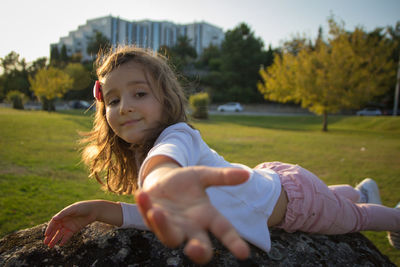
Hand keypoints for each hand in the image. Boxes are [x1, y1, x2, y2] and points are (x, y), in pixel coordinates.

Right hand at [44, 201, 98, 247]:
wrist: (93, 210)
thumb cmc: (82, 207)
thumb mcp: (73, 209)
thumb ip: (63, 214)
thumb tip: (54, 218)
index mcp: (62, 215)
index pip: (53, 223)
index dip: (49, 229)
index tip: (46, 234)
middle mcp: (64, 221)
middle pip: (55, 230)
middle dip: (50, 236)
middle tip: (45, 243)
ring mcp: (68, 226)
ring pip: (60, 234)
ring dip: (55, 240)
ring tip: (50, 246)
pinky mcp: (74, 230)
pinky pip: (67, 236)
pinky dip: (64, 240)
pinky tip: (61, 244)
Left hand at [135, 166, 249, 264]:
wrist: (162, 180)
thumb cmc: (186, 183)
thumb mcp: (203, 176)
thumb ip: (222, 177)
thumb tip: (246, 175)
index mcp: (207, 217)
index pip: (224, 231)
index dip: (234, 242)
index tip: (244, 253)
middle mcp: (190, 227)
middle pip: (198, 247)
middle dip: (198, 251)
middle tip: (195, 249)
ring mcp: (171, 225)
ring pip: (170, 237)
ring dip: (164, 227)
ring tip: (157, 213)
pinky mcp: (151, 218)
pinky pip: (148, 216)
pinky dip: (144, 206)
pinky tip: (141, 194)